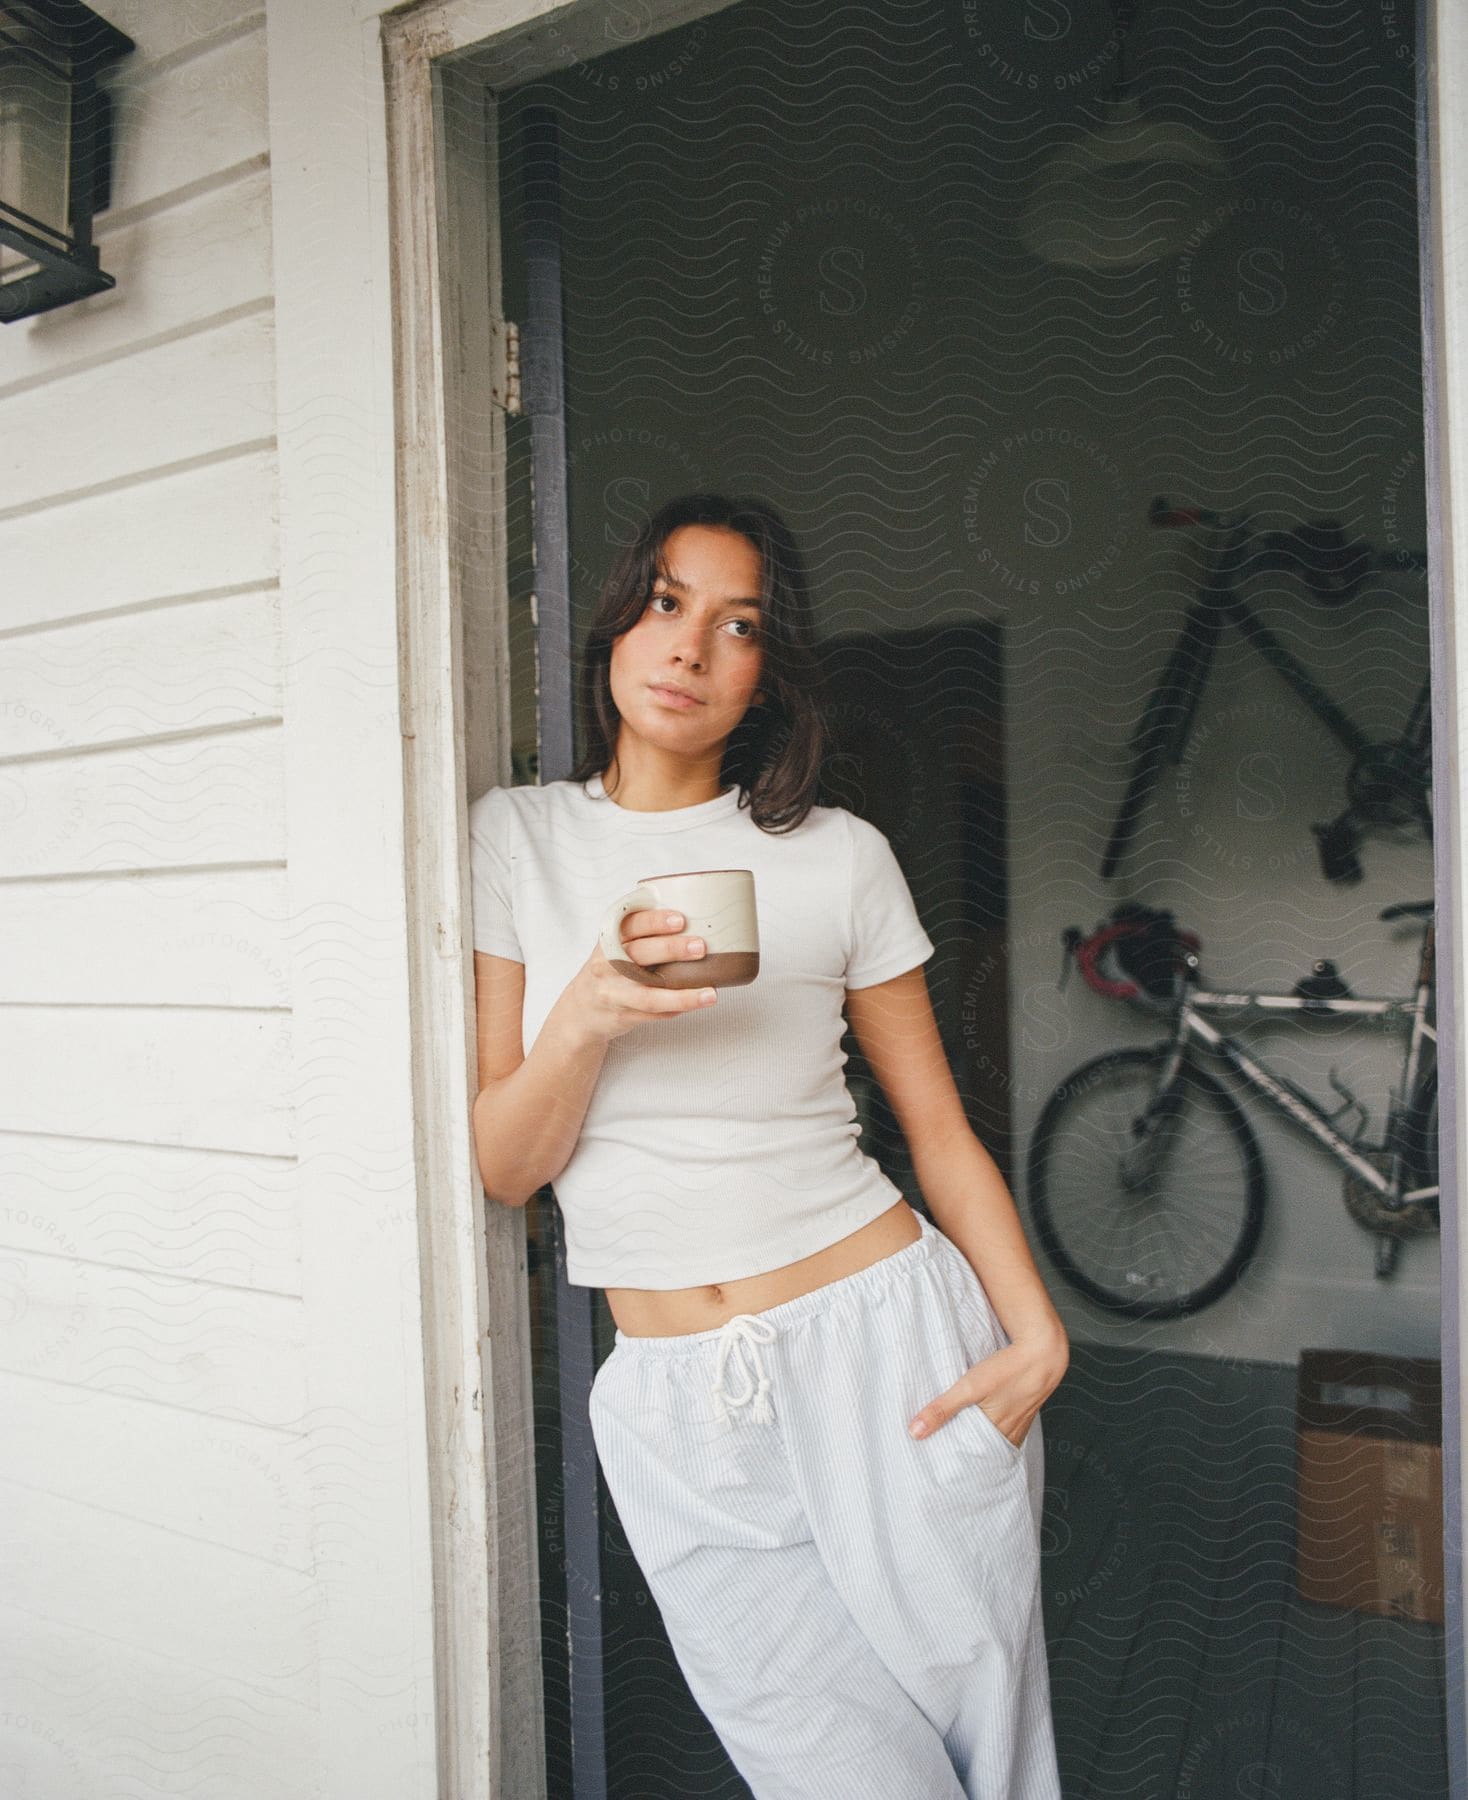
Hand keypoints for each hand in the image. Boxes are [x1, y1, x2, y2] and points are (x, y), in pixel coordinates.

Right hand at [570, 907, 716, 1043]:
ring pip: (648, 995)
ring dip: (682, 996)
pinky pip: (654, 1014)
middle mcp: (607, 965)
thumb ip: (643, 932)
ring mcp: (613, 993)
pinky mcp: (622, 1016)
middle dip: (671, 949)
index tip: (680, 919)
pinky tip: (696, 1004)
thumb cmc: (610, 969)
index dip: (655, 921)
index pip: (630, 925)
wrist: (581, 1009)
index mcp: (609, 940)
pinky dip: (676, 1010)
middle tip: (700, 947)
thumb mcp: (615, 945)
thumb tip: (698, 919)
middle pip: (639, 955)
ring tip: (710, 994)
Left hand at [907, 1331, 1069, 1446]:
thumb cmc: (1008, 1369)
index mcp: (995, 1433)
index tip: (936, 1463)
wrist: (1043, 1352)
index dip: (953, 1460)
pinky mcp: (1022, 1412)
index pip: (969, 1458)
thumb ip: (942, 1408)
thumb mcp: (969, 1386)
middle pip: (981, 1451)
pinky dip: (992, 1431)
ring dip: (979, 1441)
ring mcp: (1018, 1424)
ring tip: (959, 1442)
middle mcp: (1008, 1434)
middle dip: (964, 1453)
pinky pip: (1006, 1430)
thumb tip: (916, 1431)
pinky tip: (985, 1424)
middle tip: (943, 1455)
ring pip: (994, 1441)